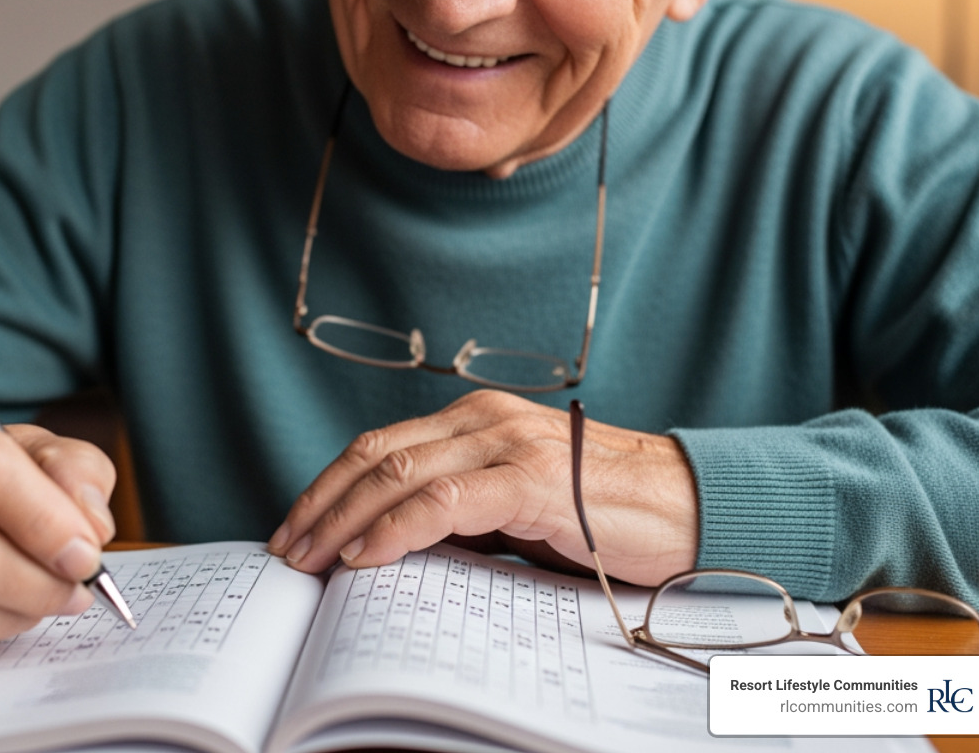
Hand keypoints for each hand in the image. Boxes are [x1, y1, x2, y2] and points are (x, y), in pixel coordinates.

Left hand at [267, 389, 697, 584]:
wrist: (691, 507)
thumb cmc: (607, 514)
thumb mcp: (517, 507)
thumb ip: (463, 511)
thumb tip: (394, 544)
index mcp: (477, 420)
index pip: (381, 446)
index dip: (330, 486)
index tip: (297, 527)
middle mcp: (484, 419)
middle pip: (376, 454)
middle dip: (321, 503)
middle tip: (287, 547)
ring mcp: (507, 443)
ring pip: (399, 473)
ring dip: (343, 519)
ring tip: (311, 559)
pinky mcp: (532, 479)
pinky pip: (445, 501)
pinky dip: (396, 528)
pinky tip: (367, 555)